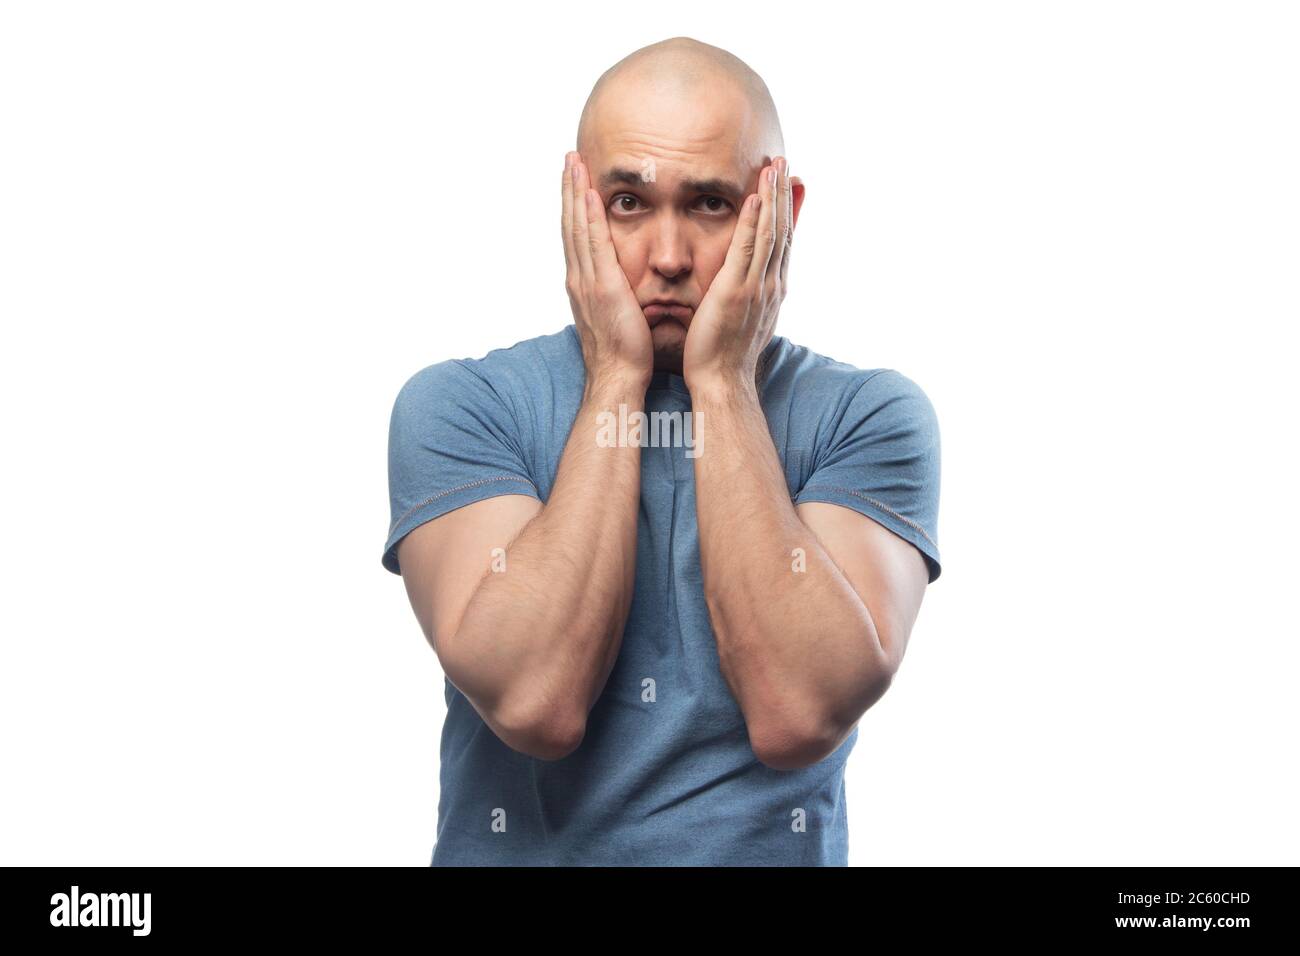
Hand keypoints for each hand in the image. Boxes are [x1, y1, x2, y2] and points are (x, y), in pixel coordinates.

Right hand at [562, 151, 652, 388]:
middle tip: (569, 158)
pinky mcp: (602, 287)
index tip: (576, 180)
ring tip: (573, 162)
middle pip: (570, 224)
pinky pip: (593, 244)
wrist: (619, 379)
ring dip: (574, 192)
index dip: (575, 207)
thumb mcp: (618, 317)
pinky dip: (588, 217)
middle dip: (569, 189)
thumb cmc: (624, 355)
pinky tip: (589, 194)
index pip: (577, 237)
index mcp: (585, 285)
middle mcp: (579, 279)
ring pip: (577, 227)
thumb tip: (624, 286)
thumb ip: (617, 296)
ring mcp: (587, 282)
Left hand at [682, 157, 795, 391]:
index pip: (782, 241)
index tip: (788, 183)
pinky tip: (755, 196)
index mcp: (772, 289)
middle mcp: (771, 284)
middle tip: (785, 162)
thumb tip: (750, 285)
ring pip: (769, 232)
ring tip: (774, 166)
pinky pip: (747, 248)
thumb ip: (749, 297)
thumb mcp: (744, 320)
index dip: (786, 210)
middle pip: (782, 230)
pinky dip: (753, 220)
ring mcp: (757, 287)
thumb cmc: (725, 355)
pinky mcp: (737, 291)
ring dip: (773, 196)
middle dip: (784, 194)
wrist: (722, 382)